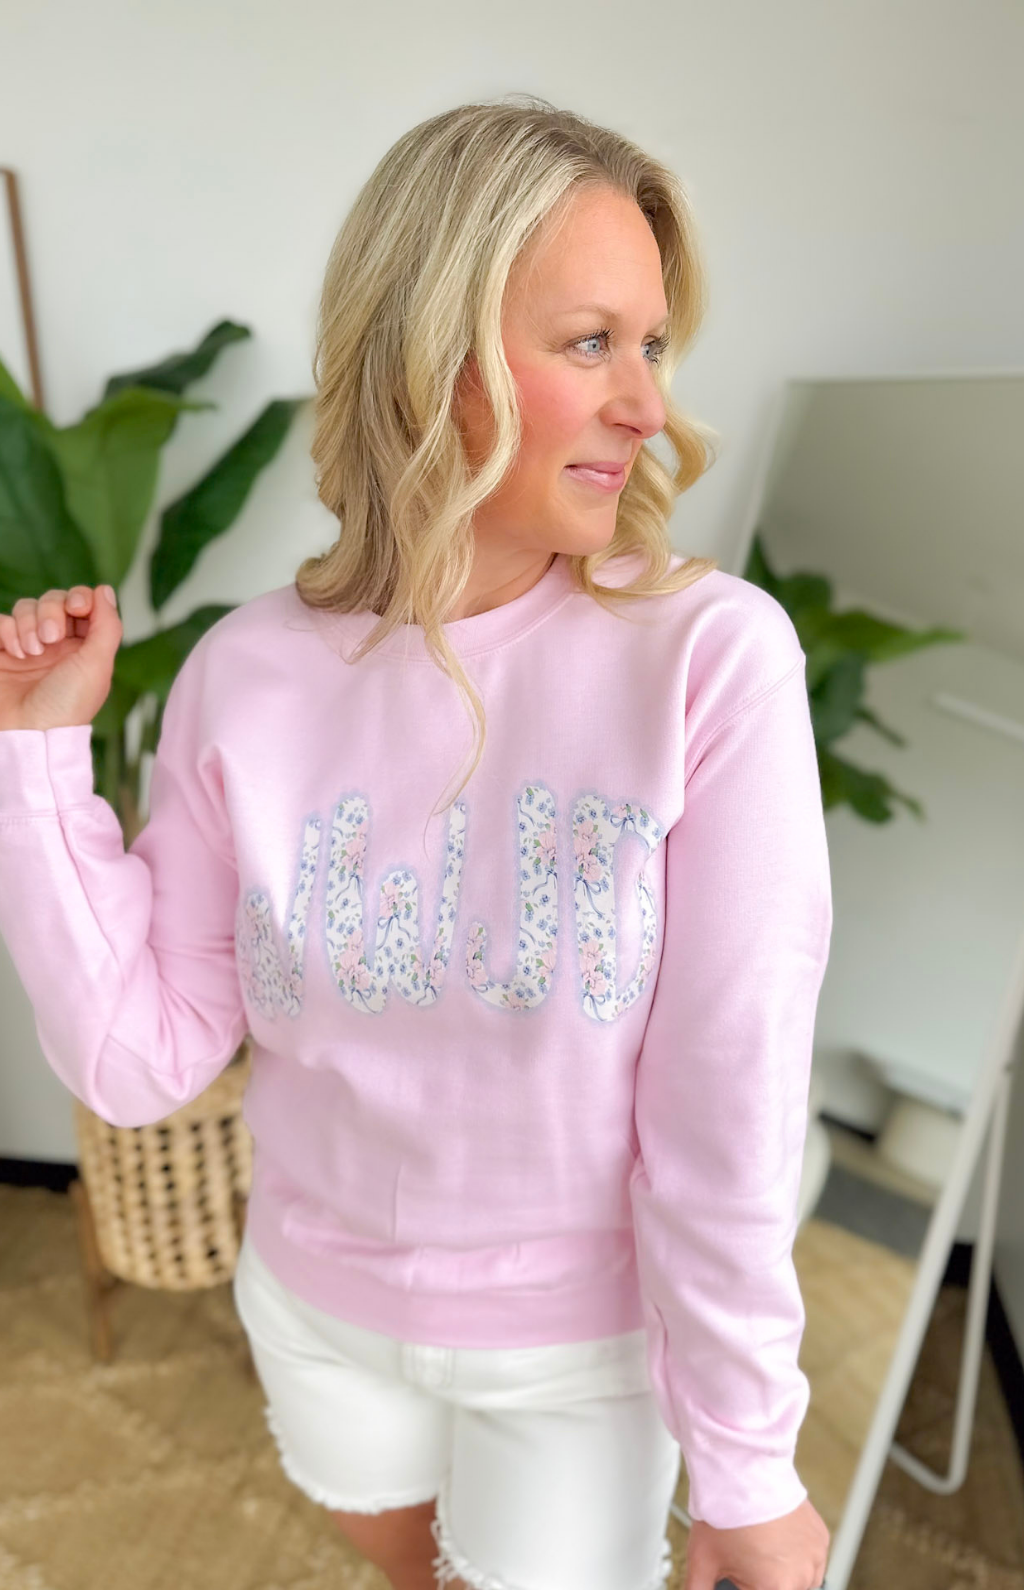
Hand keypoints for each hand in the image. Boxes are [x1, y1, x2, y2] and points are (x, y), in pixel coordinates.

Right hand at [0, 585, 122, 730]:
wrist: (28, 732)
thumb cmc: (67, 706)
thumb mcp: (98, 665)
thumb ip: (107, 625)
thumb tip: (105, 590)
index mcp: (84, 646)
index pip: (82, 603)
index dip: (79, 598)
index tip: (77, 608)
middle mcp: (57, 644)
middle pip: (53, 599)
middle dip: (51, 612)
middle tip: (51, 639)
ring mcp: (28, 646)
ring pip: (26, 607)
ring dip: (29, 624)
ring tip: (32, 653)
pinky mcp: (2, 651)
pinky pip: (1, 622)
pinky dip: (8, 631)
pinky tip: (16, 654)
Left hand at [684, 1496, 829, 1589]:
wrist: (742, 1469)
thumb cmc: (725, 1512)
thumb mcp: (701, 1561)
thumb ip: (698, 1589)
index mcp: (777, 1588)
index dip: (747, 1585)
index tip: (740, 1577)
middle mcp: (802, 1576)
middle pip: (783, 1588)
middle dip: (763, 1580)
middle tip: (745, 1560)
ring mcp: (816, 1555)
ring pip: (801, 1580)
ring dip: (783, 1573)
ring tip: (759, 1549)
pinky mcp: (821, 1537)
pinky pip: (812, 1558)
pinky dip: (796, 1554)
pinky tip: (775, 1538)